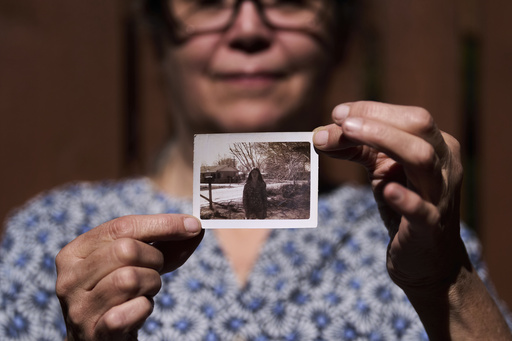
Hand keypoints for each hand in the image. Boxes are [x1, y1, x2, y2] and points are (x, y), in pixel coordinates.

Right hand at [55, 214, 203, 340]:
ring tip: (144, 292)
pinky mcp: (95, 333)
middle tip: (155, 270)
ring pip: (130, 278)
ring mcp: (79, 307)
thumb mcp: (138, 262)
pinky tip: (137, 311)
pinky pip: (135, 309)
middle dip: (154, 259)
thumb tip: (195, 227)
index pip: (122, 226)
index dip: (162, 224)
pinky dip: (145, 307)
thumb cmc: (122, 294)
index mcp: (75, 252)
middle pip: (126, 250)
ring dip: (151, 284)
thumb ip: (166, 243)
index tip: (193, 225)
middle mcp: (69, 278)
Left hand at [313, 101, 467, 293]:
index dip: (371, 110)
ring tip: (348, 134)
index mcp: (437, 145)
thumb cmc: (402, 202)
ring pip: (421, 157)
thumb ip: (357, 147)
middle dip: (376, 119)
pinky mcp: (429, 226)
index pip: (408, 116)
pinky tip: (387, 190)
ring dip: (383, 140)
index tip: (337, 113)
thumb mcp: (382, 169)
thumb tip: (322, 132)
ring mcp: (440, 195)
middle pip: (418, 126)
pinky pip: (421, 209)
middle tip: (339, 121)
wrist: (425, 257)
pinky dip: (405, 198)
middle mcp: (445, 164)